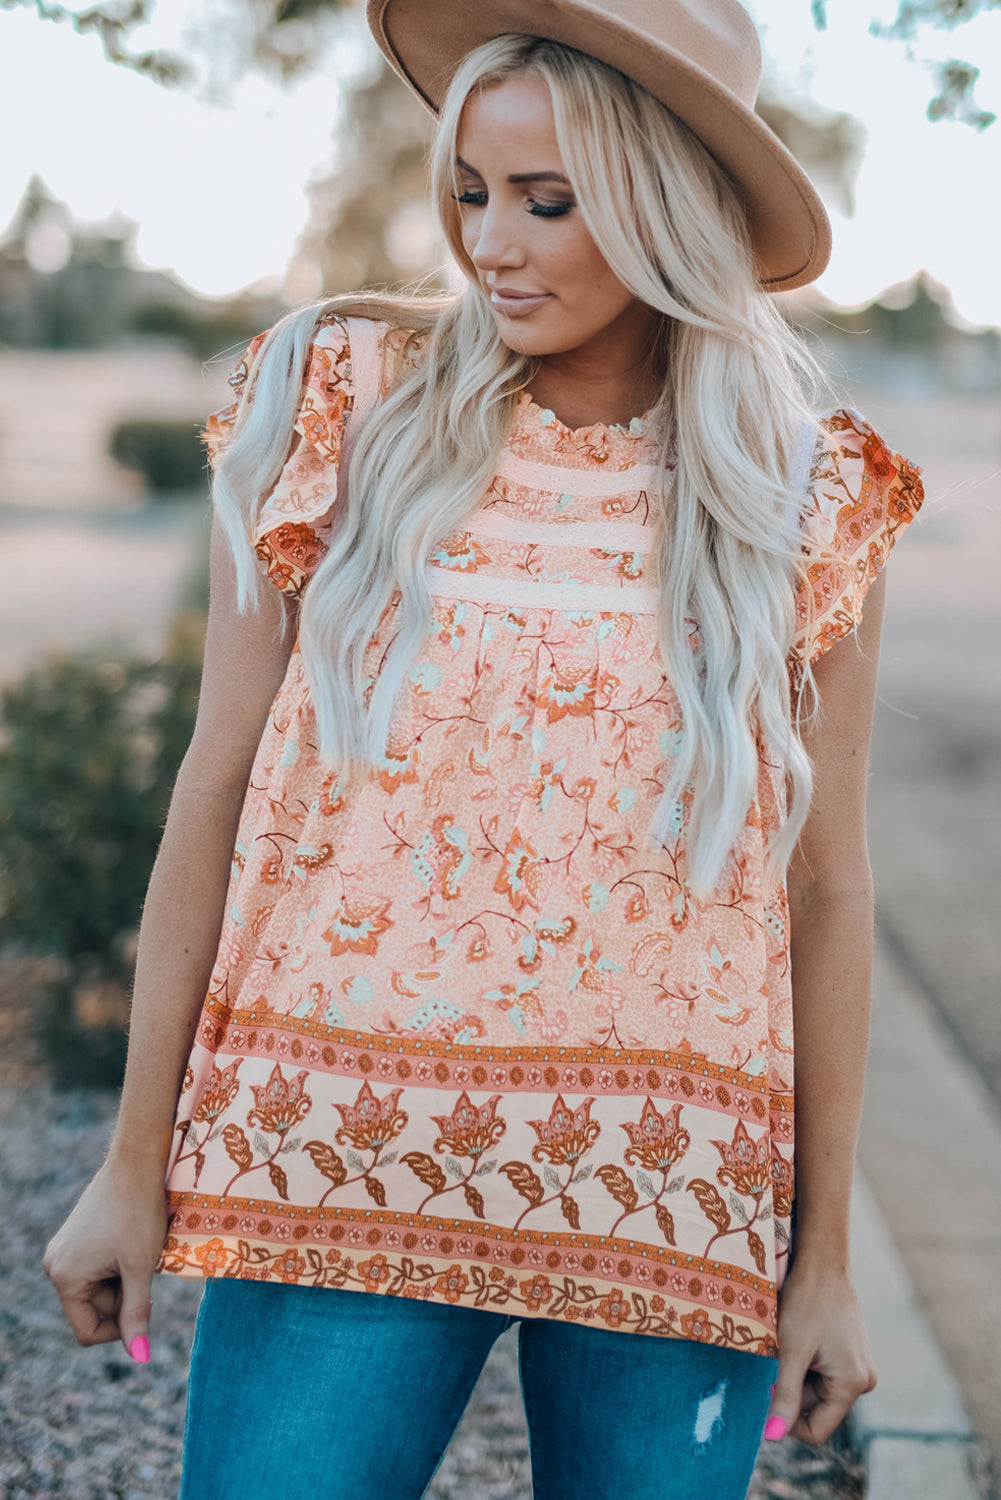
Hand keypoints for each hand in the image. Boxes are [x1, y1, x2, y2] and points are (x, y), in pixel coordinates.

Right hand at [41, 1157, 167, 1361]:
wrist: (136, 1163)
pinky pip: (97, 1270)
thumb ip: (137, 1314)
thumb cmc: (139, 1213)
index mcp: (64, 1277)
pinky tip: (131, 1243)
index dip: (121, 1328)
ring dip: (123, 1281)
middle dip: (123, 1298)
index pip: (88, 1331)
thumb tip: (140, 1356)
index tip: (146, 1303)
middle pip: (94, 1310)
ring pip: (98, 1290)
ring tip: (138, 1252)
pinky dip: (117, 1266)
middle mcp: (55, 1266)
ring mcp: (64, 1251)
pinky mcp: (75, 1239)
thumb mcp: (140, 1267)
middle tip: (146, 1269)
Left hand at [765, 1259, 876, 1445]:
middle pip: (817, 1410)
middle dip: (792, 1391)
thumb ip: (785, 1396)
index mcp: (853, 1384)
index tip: (767, 1395)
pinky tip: (801, 1340)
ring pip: (818, 1392)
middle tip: (778, 1358)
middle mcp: (863, 1381)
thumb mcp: (792, 1351)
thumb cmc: (807, 1302)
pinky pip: (824, 1375)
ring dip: (798, 1376)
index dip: (788, 1422)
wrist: (823, 1263)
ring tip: (790, 1344)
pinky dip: (806, 1365)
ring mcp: (860, 1368)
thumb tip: (772, 1437)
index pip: (817, 1430)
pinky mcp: (853, 1356)